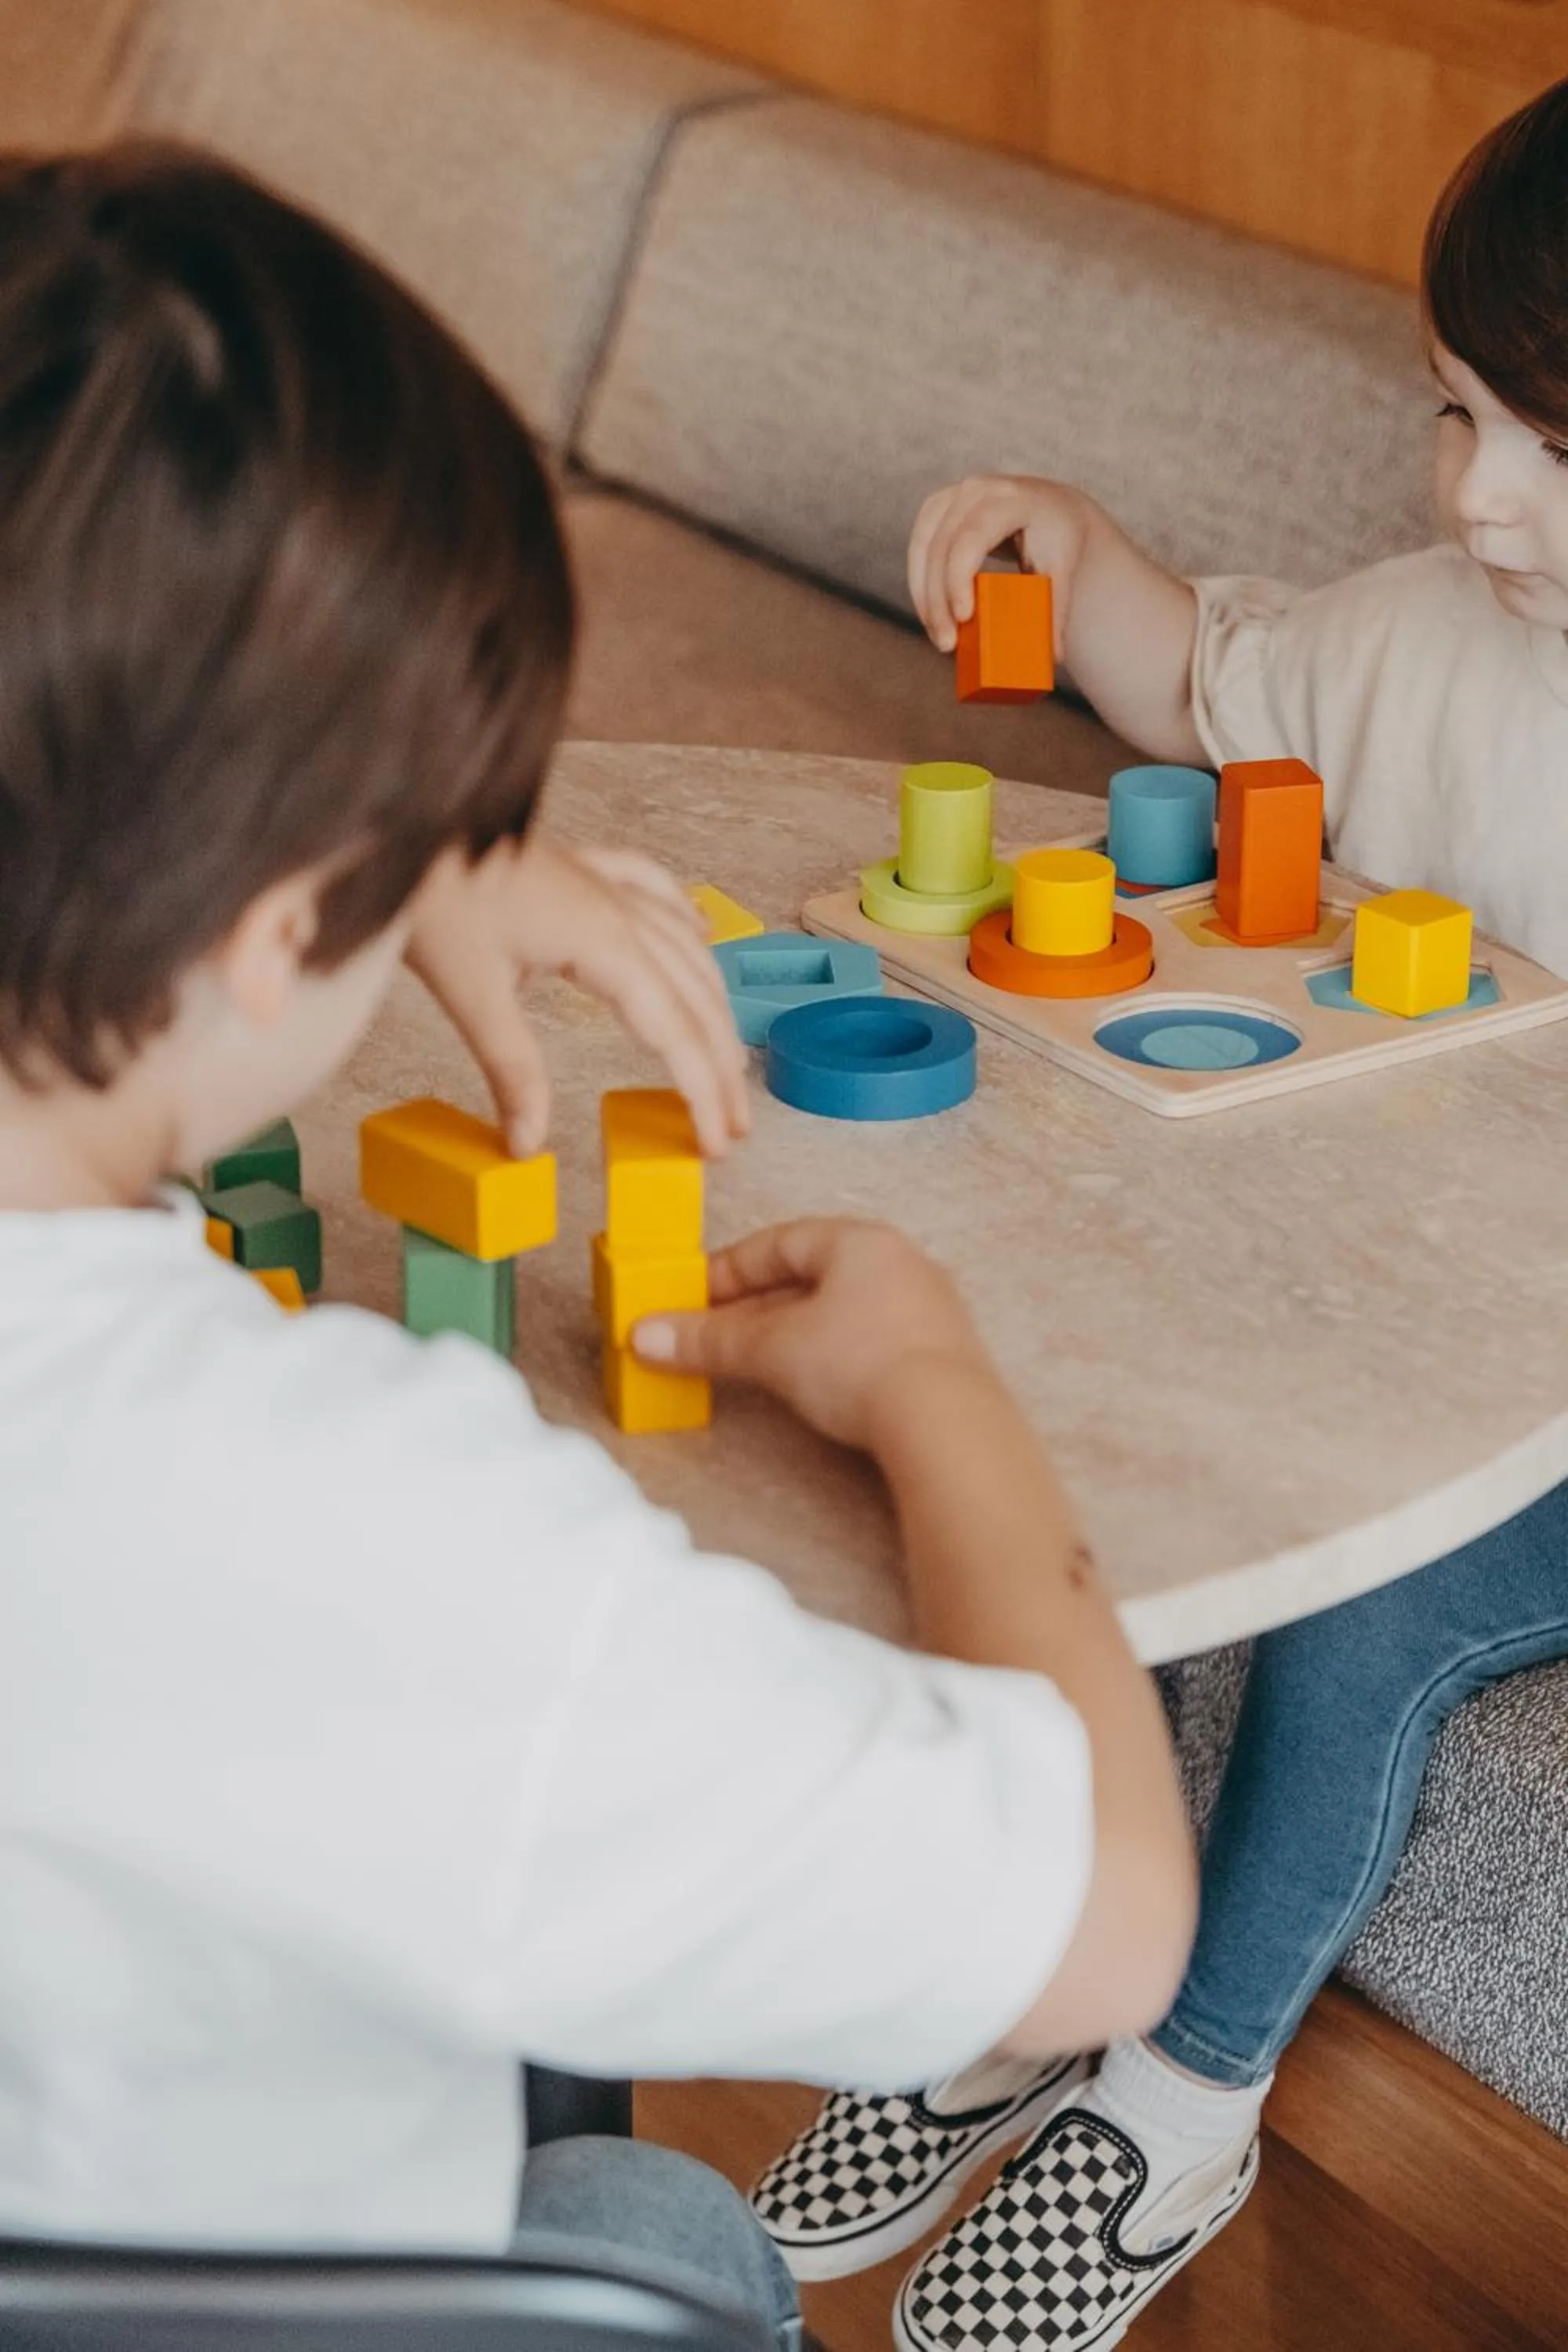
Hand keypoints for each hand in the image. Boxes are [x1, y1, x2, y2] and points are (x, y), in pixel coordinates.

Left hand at [406, 836, 749, 1158]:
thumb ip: (511, 1070)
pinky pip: (658, 892)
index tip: (715, 1143)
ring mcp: (606, 884)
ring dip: (716, 1008)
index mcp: (604, 943)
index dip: (702, 1092)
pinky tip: (701, 936)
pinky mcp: (585, 868)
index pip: (674, 1032)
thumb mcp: (470, 993)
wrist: (408, 821)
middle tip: (735, 1126)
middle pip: (696, 998)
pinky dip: (688, 921)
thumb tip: (529, 1142)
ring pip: (688, 949)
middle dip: (722, 1067)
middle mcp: (621, 911)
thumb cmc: (434, 897)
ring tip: (728, 1058)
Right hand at [633, 1218, 996, 1453]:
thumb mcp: (771, 1350)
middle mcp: (900, 1263)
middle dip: (753, 1309)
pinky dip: (830, 1357)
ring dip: (791, 1335)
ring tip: (752, 1365)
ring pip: (841, 1312)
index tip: (690, 1297)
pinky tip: (811, 1386)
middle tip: (711, 1336)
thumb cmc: (862, 1363)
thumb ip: (709, 1341)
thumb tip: (648, 1336)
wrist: (947, 1425)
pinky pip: (870, 1343)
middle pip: (810, 1277)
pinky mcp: (941, 1356)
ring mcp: (928, 1310)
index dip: (727, 1270)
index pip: (779, 1242)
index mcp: (860, 1240)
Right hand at [907, 474, 1094, 655]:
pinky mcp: (939, 507)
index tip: (963, 618)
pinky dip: (920, 582)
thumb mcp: (1063, 568)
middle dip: (939, 599)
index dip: (959, 577)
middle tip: (947, 644)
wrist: (1052, 508)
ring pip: (924, 546)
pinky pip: (918, 545)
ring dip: (924, 595)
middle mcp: (980, 490)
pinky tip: (928, 613)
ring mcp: (955, 495)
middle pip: (944, 546)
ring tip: (938, 636)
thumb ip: (1057, 610)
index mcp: (1014, 499)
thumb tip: (1053, 657)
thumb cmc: (1058, 539)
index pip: (973, 537)